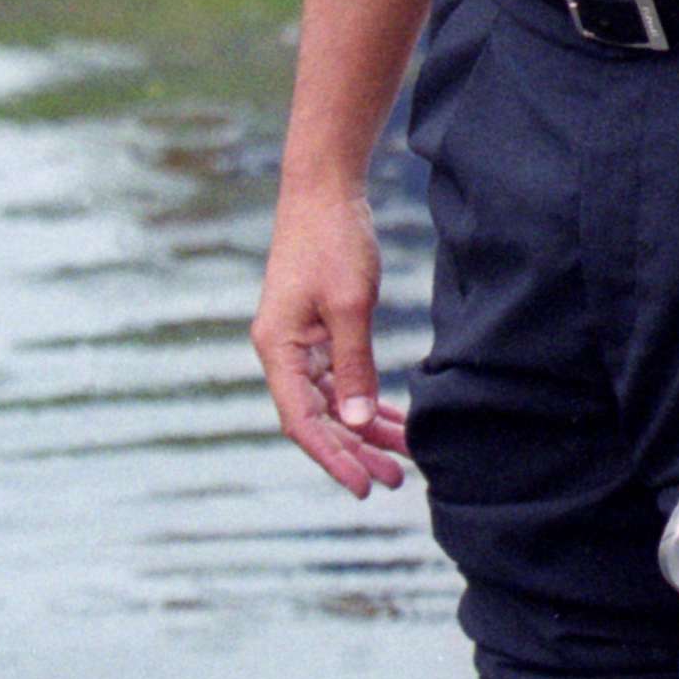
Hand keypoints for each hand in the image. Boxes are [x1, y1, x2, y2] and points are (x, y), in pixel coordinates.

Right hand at [252, 185, 411, 497]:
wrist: (324, 192)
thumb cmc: (332, 241)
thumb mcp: (350, 305)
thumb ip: (355, 365)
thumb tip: (358, 422)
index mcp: (277, 349)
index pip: (302, 422)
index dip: (333, 459)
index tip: (362, 487)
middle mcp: (282, 353)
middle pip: (317, 419)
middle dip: (355, 452)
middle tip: (394, 481)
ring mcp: (299, 344)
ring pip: (332, 403)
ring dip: (364, 430)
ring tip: (401, 460)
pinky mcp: (318, 333)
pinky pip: (340, 380)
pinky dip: (365, 401)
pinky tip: (391, 421)